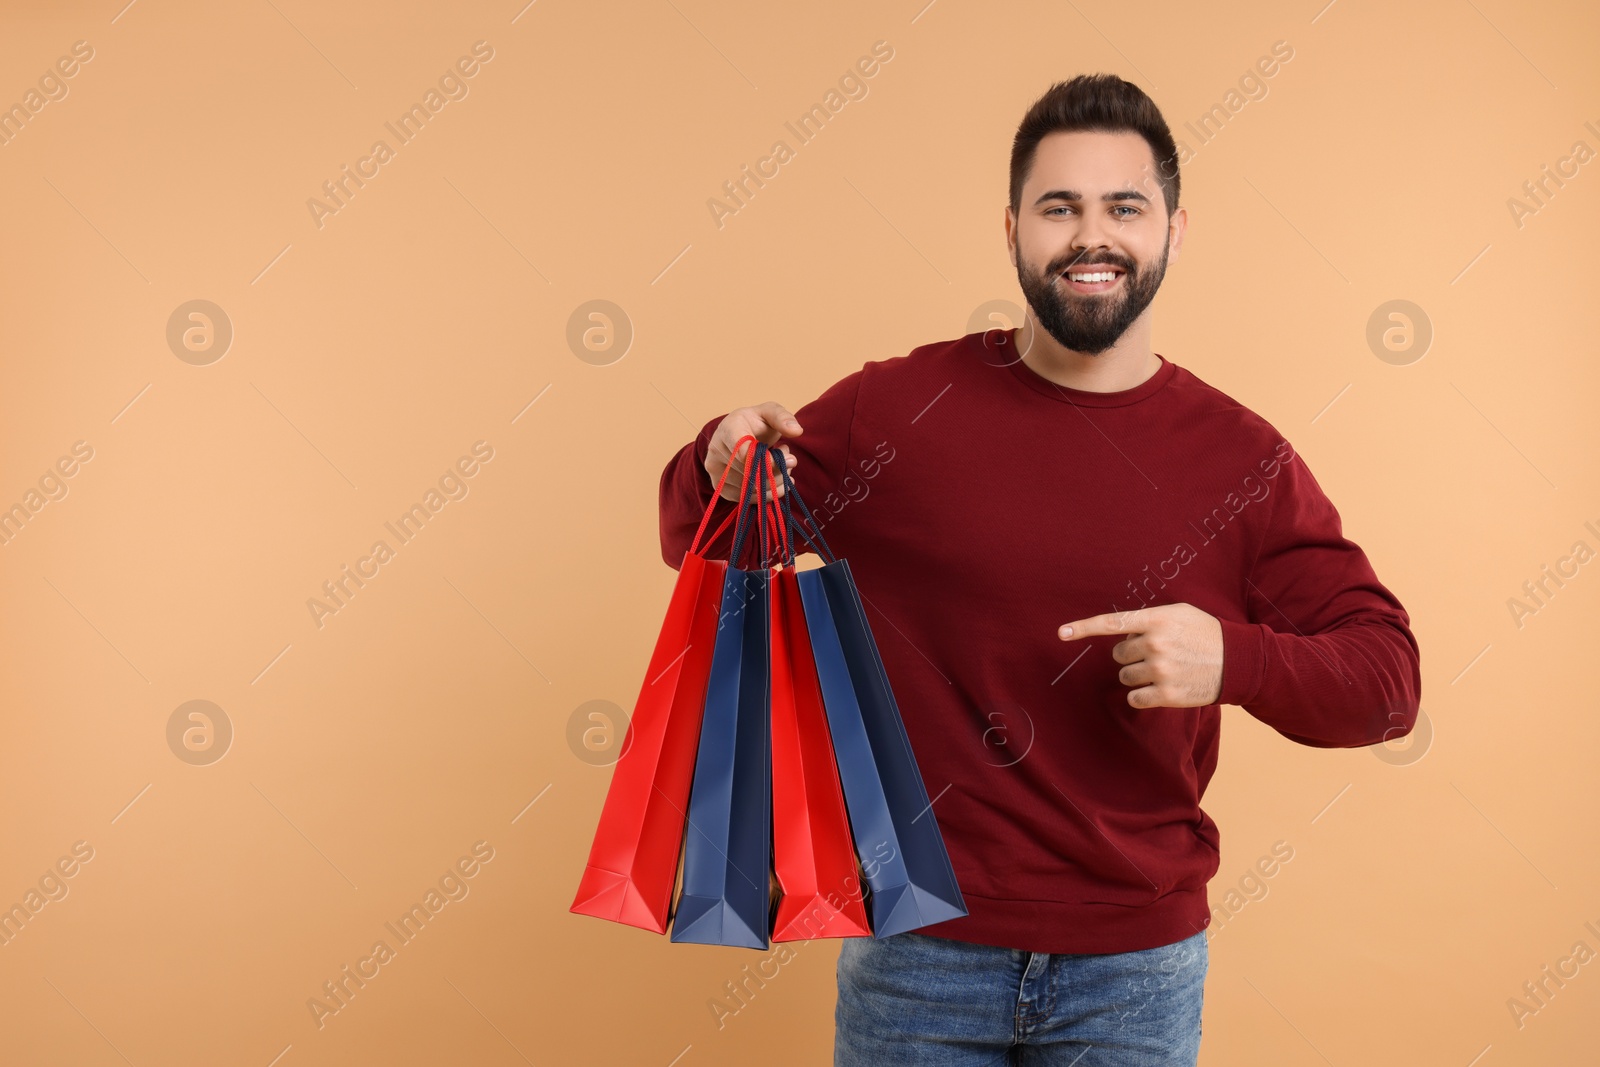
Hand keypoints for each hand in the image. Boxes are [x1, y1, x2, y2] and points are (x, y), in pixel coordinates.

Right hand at [707, 402, 802, 502]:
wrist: (738, 434)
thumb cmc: (755, 422)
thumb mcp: (770, 412)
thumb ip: (782, 418)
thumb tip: (796, 431)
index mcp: (728, 429)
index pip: (745, 453)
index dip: (769, 462)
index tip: (790, 459)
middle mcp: (716, 450)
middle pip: (751, 473)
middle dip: (778, 470)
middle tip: (790, 460)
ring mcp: (716, 471)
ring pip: (750, 488)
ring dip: (775, 482)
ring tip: (782, 467)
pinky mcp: (720, 487)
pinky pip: (746, 498)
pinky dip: (767, 494)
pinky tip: (776, 482)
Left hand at [1058, 604, 1223, 708]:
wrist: (1237, 662)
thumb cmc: (1205, 633)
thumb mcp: (1179, 614)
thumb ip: (1149, 619)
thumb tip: (1121, 633)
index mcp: (1156, 620)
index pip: (1112, 623)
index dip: (1083, 627)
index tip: (1061, 633)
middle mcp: (1155, 644)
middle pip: (1118, 655)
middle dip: (1132, 655)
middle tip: (1157, 654)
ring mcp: (1160, 670)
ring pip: (1125, 677)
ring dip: (1138, 675)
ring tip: (1164, 670)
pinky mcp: (1167, 694)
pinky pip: (1135, 698)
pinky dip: (1142, 695)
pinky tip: (1161, 688)